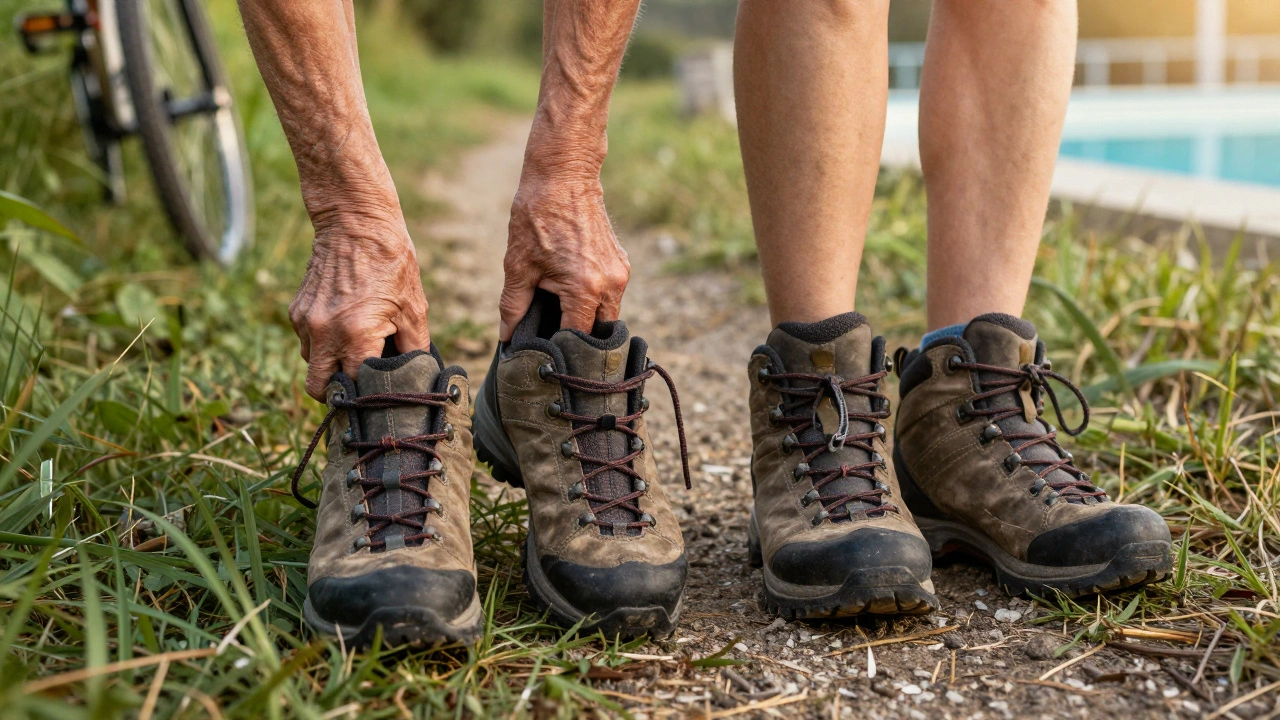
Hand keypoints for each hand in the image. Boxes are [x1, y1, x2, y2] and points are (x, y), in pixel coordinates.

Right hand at [289, 219, 429, 399]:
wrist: (355, 222)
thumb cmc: (391, 262)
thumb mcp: (414, 307)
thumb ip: (414, 347)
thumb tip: (418, 373)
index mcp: (355, 336)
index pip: (353, 388)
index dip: (366, 393)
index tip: (376, 392)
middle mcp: (324, 333)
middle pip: (319, 388)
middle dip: (337, 391)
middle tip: (357, 383)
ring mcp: (306, 322)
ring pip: (310, 364)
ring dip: (328, 365)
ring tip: (353, 348)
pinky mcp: (297, 310)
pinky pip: (306, 340)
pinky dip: (321, 342)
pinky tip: (342, 326)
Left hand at [500, 168, 629, 340]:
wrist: (564, 175)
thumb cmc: (538, 216)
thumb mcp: (518, 264)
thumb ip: (512, 305)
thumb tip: (505, 335)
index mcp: (585, 289)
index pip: (577, 338)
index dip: (560, 350)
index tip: (545, 355)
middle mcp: (611, 284)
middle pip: (600, 332)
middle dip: (580, 339)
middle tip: (555, 341)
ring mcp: (620, 273)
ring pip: (608, 315)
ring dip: (588, 319)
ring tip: (561, 316)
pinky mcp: (622, 262)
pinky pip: (611, 295)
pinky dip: (594, 300)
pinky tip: (571, 294)